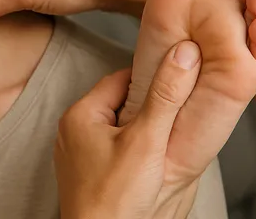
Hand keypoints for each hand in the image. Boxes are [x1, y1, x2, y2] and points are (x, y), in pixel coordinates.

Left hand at [55, 42, 203, 218]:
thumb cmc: (114, 199)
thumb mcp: (146, 141)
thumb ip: (165, 97)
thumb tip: (183, 55)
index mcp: (79, 114)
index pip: (121, 78)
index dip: (153, 78)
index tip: (178, 79)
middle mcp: (72, 131)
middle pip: (120, 103)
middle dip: (149, 106)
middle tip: (178, 111)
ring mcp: (77, 155)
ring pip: (118, 128)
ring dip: (143, 130)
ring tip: (166, 138)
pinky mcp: (87, 175)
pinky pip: (114, 151)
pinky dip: (134, 151)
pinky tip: (152, 162)